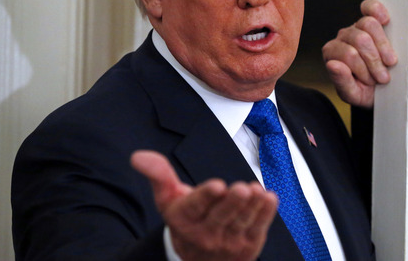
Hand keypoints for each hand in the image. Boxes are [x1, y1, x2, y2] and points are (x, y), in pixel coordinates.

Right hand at [131, 150, 276, 260]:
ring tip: (257, 191)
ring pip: (241, 222)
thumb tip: (138, 156)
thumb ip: (158, 174)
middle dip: (233, 202)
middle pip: (221, 216)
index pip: (195, 207)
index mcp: (184, 219)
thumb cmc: (187, 219)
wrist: (199, 259)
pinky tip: (269, 198)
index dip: (206, 196)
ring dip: (252, 206)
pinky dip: (265, 213)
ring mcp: (228, 242)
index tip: (217, 185)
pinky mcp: (248, 246)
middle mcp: (205, 234)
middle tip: (242, 189)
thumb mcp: (168, 198)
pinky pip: (258, 228)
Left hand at [322, 0, 396, 107]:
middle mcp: (342, 37)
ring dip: (383, 46)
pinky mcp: (371, 19)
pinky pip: (370, 7)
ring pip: (369, 24)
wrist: (379, 89)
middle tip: (383, 77)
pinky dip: (378, 11)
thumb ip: (342, 82)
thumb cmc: (363, 90)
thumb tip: (333, 65)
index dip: (363, 69)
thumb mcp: (353, 94)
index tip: (371, 83)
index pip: (349, 54)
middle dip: (375, 61)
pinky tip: (386, 21)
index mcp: (332, 53)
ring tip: (389, 62)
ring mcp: (356, 26)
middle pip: (361, 39)